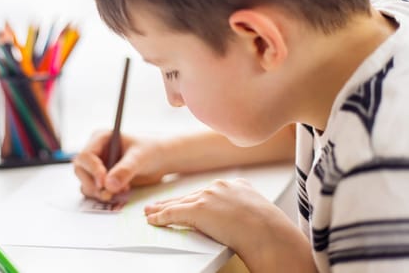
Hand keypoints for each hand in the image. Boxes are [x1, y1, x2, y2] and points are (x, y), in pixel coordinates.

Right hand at [73, 131, 166, 201]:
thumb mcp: (139, 158)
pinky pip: (94, 191)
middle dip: (93, 184)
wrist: (160, 159)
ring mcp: (97, 166)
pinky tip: (122, 191)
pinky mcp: (102, 178)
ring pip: (85, 182)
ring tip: (122, 190)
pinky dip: (104, 195)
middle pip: (81, 170)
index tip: (104, 183)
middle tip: (109, 194)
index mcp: (101, 138)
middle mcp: (95, 151)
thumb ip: (125, 170)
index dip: (93, 170)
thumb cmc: (150, 151)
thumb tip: (108, 186)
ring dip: (99, 192)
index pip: (86, 155)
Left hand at [144, 179, 315, 272]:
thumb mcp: (257, 212)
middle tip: (158, 205)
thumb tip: (240, 221)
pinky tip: (153, 220)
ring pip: (179, 203)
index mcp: (236, 185)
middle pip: (190, 196)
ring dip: (162, 209)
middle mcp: (220, 187)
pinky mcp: (199, 210)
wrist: (269, 233)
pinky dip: (161, 217)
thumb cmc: (270, 229)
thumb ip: (243, 210)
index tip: (186, 202)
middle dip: (173, 202)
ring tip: (150, 212)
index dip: (193, 199)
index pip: (207, 193)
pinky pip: (174, 213)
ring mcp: (208, 196)